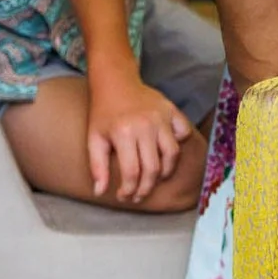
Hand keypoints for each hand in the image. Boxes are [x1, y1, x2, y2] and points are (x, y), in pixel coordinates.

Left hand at [87, 71, 191, 202]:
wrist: (115, 82)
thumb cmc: (103, 113)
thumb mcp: (94, 138)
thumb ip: (97, 166)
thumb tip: (100, 192)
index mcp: (124, 133)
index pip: (132, 173)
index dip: (128, 190)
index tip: (124, 196)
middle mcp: (146, 125)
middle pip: (153, 168)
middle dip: (146, 188)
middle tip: (138, 195)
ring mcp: (161, 117)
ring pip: (173, 154)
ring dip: (165, 172)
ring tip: (154, 178)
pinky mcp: (171, 110)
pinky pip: (184, 132)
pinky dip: (179, 144)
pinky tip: (166, 151)